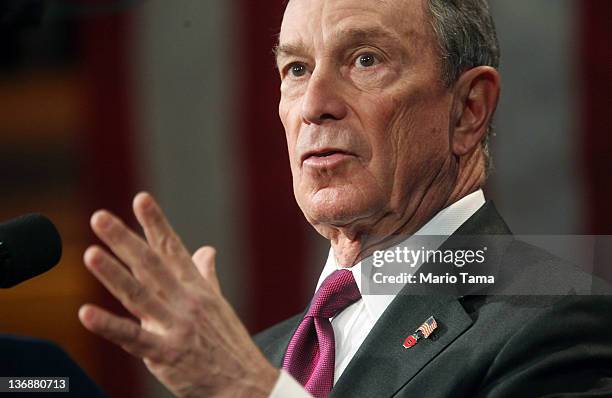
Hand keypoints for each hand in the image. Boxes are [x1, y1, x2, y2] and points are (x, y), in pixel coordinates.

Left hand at [78, 192, 278, 397]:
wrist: (246, 384)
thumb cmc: (229, 343)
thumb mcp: (218, 304)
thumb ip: (205, 274)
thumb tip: (206, 249)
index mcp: (196, 287)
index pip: (172, 249)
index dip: (156, 223)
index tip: (141, 198)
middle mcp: (185, 301)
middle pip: (151, 265)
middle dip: (125, 240)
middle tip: (100, 218)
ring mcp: (176, 326)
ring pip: (139, 295)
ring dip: (114, 274)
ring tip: (91, 253)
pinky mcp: (166, 353)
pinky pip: (134, 338)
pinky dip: (109, 326)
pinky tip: (86, 313)